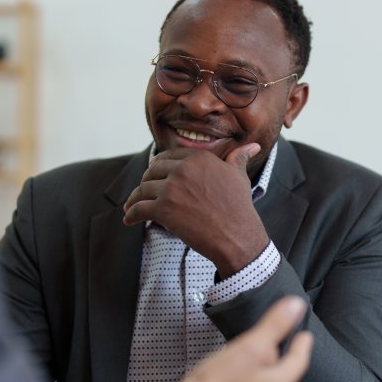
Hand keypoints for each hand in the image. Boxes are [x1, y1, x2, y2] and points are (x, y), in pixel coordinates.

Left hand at [122, 144, 269, 277]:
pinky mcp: (163, 209)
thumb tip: (252, 146)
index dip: (159, 166)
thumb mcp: (239, 177)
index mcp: (198, 158)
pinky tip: (129, 219)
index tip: (154, 173)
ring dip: (135, 199)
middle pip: (152, 171)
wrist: (237, 235)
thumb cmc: (239, 207)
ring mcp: (171, 189)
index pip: (168, 157)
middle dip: (146, 181)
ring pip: (143, 190)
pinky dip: (131, 215)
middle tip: (143, 191)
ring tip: (132, 207)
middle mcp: (182, 170)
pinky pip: (139, 209)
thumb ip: (238, 158)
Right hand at [163, 296, 312, 381]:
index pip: (298, 362)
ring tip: (254, 359)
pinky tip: (233, 379)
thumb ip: (274, 326)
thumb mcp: (250, 347)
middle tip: (279, 344)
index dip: (302, 346)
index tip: (305, 336)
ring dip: (260, 372)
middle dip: (280, 359)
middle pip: (281, 375)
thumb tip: (296, 306)